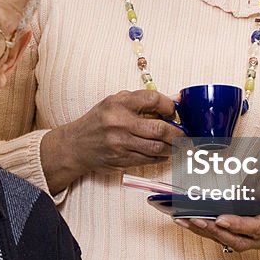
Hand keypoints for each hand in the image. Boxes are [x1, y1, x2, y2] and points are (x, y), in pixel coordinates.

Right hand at [40, 90, 181, 192]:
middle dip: (178, 132)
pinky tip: (163, 153)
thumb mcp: (114, 102)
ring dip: (172, 147)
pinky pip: (149, 160)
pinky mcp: (121, 160)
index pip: (153, 99)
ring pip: (157, 148)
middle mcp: (119, 123)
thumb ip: (141, 100)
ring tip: (178, 144)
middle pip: (159, 129)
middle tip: (184, 133)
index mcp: (119, 104)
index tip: (173, 111)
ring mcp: (120, 144)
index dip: (169, 105)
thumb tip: (173, 100)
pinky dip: (160, 157)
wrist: (75, 146)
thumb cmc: (98, 122)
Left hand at [176, 211, 259, 252]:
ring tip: (183, 220)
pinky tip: (185, 220)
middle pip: (237, 240)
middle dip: (215, 231)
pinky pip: (217, 236)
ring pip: (224, 240)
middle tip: (196, 220)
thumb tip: (256, 192)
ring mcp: (248, 240)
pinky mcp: (234, 237)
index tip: (220, 219)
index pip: (256, 228)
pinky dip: (201, 229)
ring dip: (202, 231)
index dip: (238, 225)